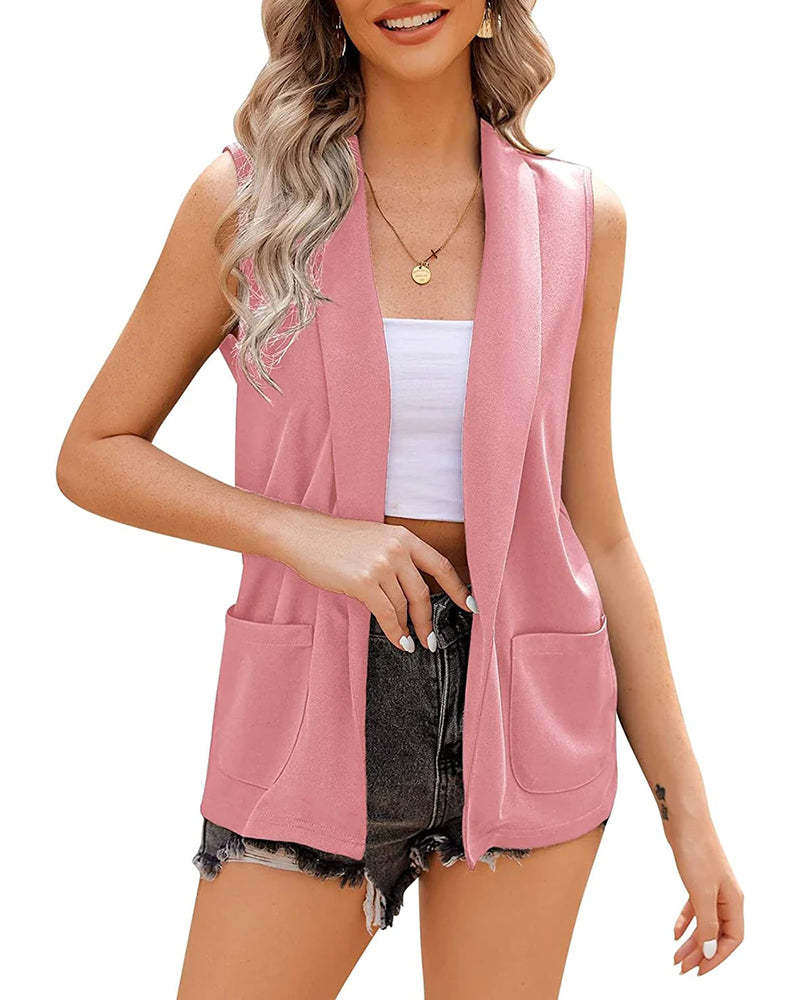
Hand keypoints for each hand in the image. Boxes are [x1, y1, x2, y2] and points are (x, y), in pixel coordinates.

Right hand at [274, 507, 473, 650]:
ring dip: (410, 629)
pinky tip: (400, 642)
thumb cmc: (335, 541)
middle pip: (423, 592)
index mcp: (403, 537)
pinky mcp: (364, 583)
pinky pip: (388, 615)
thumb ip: (397, 560)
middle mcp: (396, 549)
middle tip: (432, 638)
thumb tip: (413, 594)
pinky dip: (396, 633)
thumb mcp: (375, 540)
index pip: (440, 565)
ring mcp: (381, 566)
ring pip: (404, 606)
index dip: (458, 588)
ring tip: (411, 642)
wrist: (304, 536)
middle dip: (429, 620)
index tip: (470, 605)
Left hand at [670, 823, 743, 974]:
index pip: (732, 939)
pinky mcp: (697, 879)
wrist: (684, 819)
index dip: (718, 958)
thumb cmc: (696, 850)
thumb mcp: (701, 892)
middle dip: (701, 954)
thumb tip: (711, 951)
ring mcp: (712, 887)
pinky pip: (695, 908)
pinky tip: (675, 933)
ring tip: (676, 957)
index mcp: (733, 901)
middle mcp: (726, 896)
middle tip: (682, 969)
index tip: (700, 970)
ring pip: (705, 923)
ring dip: (691, 941)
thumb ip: (708, 924)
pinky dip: (686, 921)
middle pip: (717, 934)